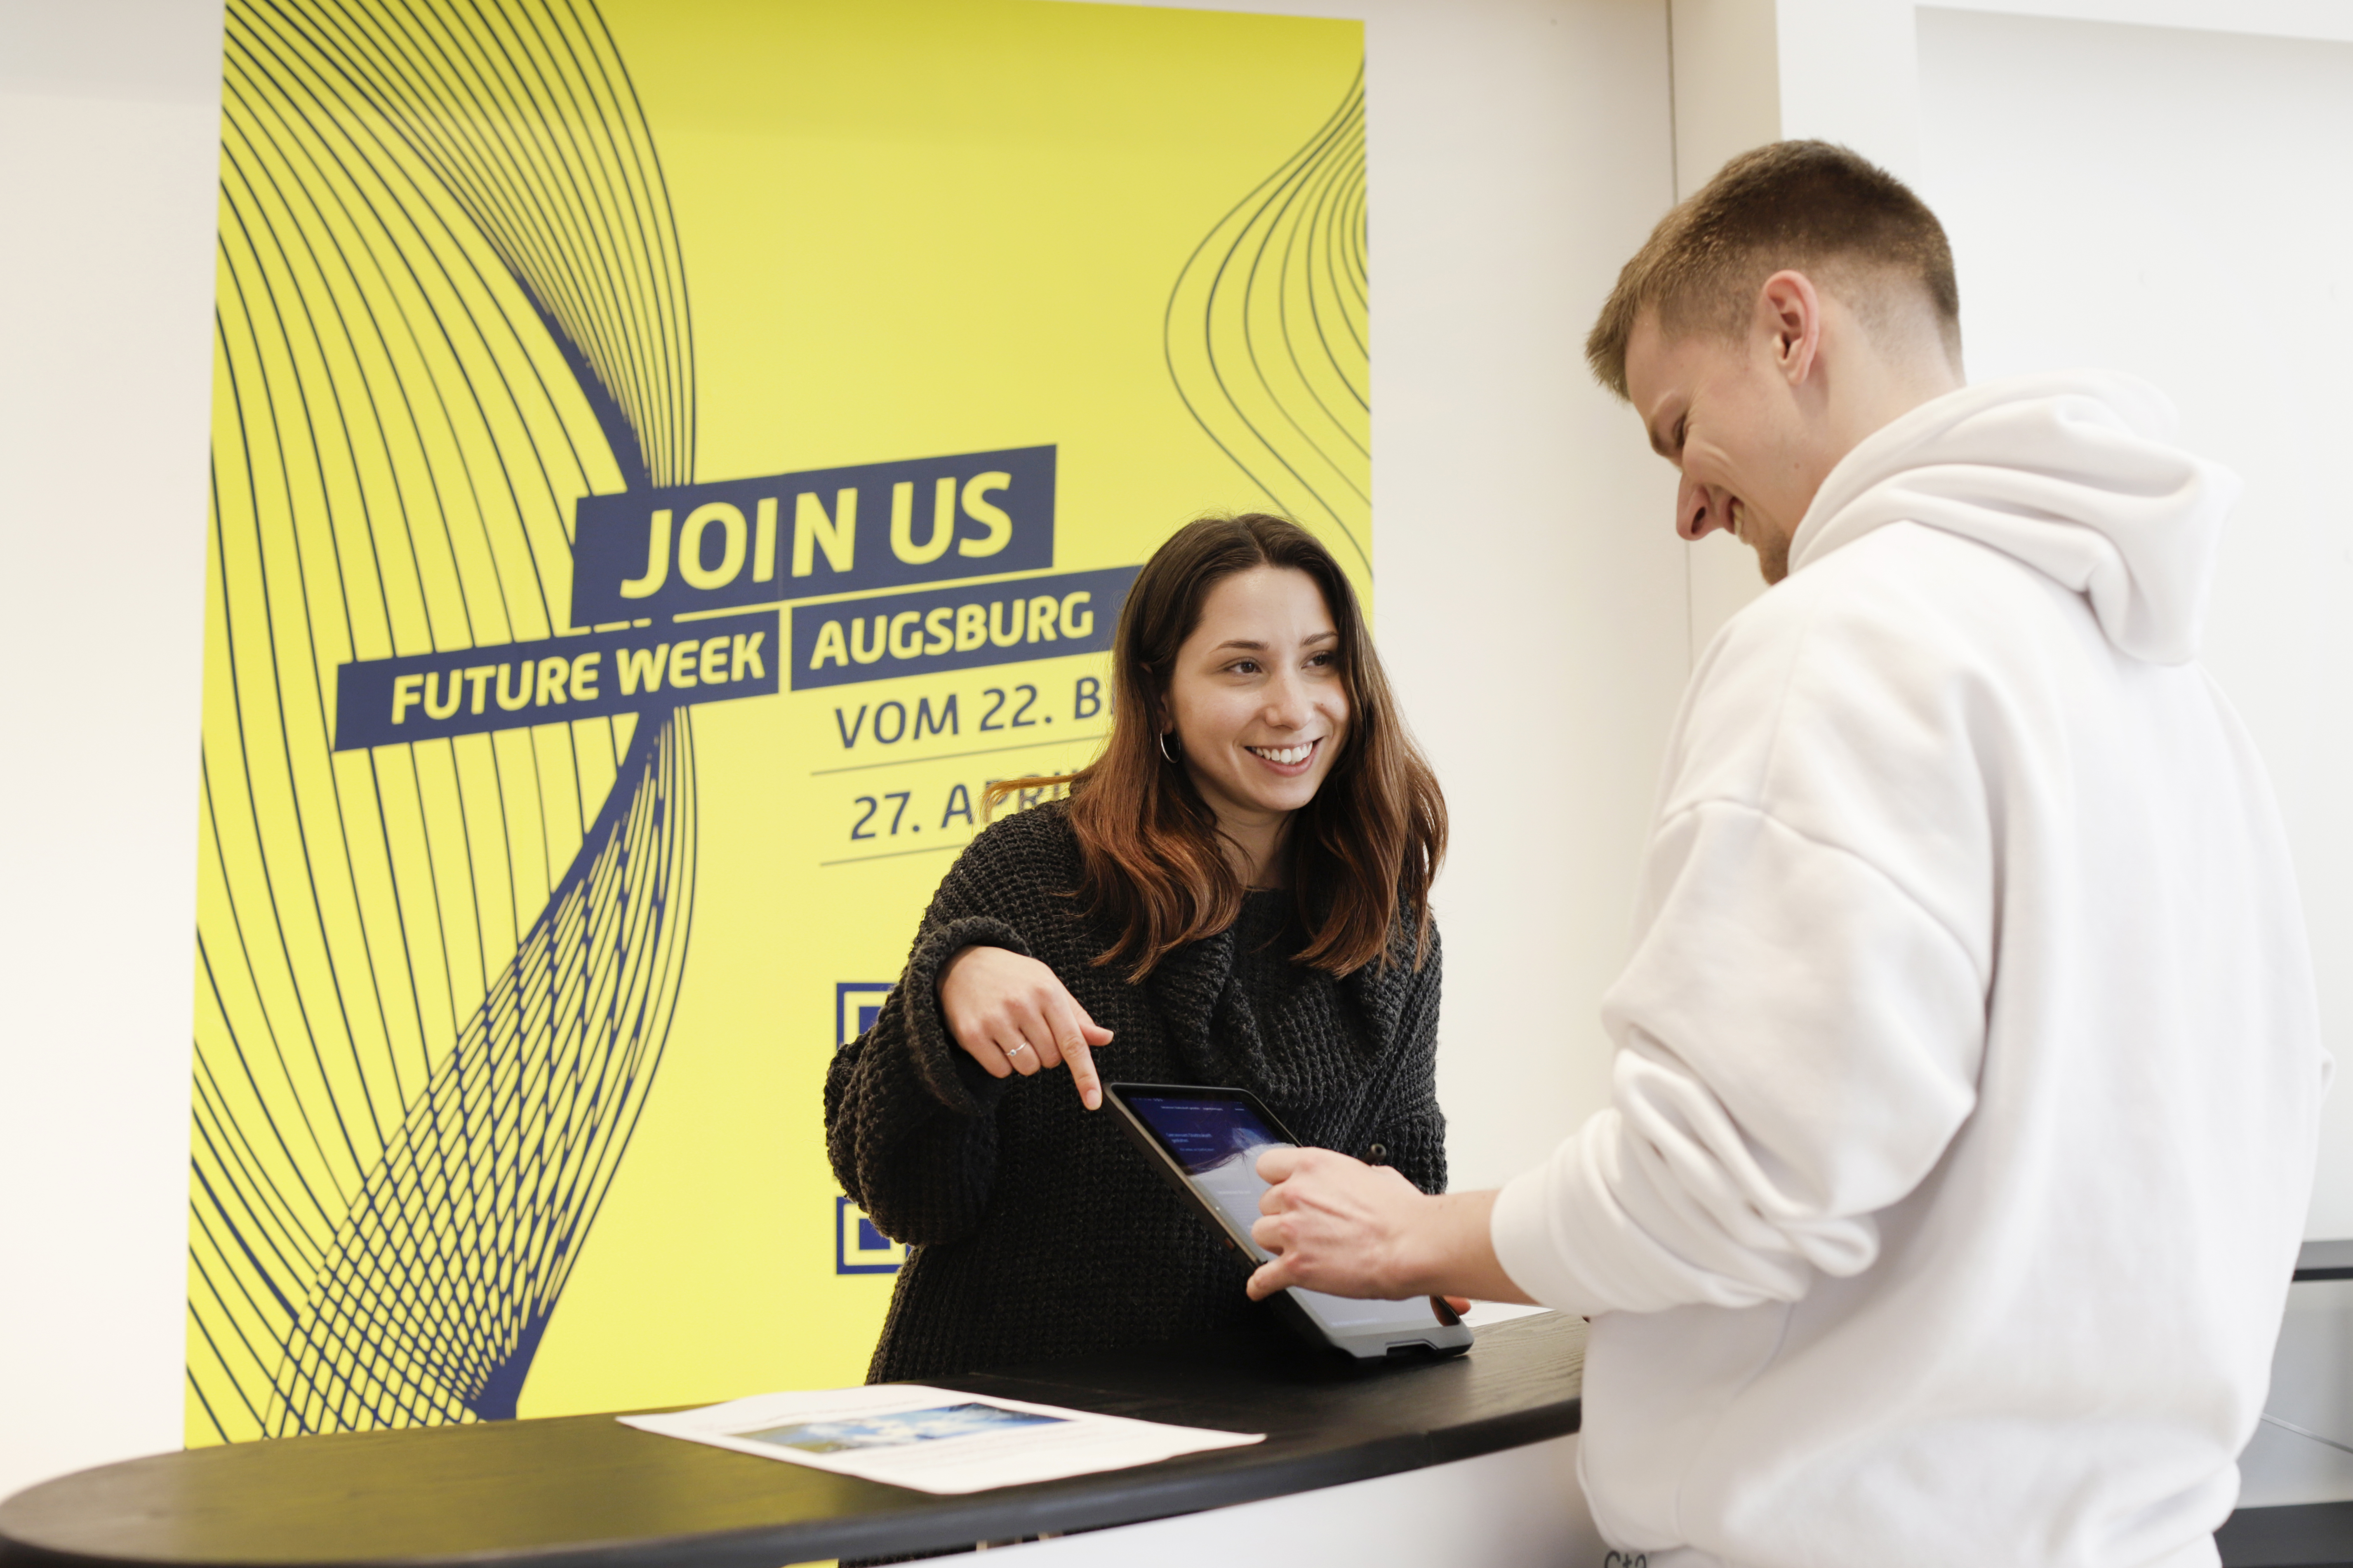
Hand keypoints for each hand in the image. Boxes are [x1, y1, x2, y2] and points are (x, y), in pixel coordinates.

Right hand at [937, 945, 1112, 1108]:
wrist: (961, 963)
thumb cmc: (1013, 977)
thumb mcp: (1048, 985)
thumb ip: (1076, 1016)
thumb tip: (1105, 1038)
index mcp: (1047, 991)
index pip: (1073, 1042)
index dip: (1085, 1075)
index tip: (1093, 1102)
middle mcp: (1021, 1005)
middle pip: (1050, 1060)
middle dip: (1046, 1052)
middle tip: (1030, 1029)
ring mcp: (995, 1020)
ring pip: (1026, 1068)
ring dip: (1024, 1059)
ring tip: (1012, 1033)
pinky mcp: (971, 1034)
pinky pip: (1000, 1071)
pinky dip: (1002, 1063)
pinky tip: (995, 1039)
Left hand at [1245, 1147, 1532, 1305]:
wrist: (1411, 1245)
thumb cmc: (1401, 1214)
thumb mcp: (1376, 1174)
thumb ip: (1350, 1176)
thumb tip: (1355, 1182)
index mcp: (1313, 1166)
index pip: (1268, 1166)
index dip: (1277, 1181)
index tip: (1282, 1189)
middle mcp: (1296, 1194)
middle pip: (1265, 1203)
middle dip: (1283, 1214)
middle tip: (1305, 1225)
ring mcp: (1292, 1230)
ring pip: (1261, 1234)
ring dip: (1277, 1243)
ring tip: (1300, 1249)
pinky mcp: (1295, 1266)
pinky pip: (1263, 1277)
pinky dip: (1261, 1285)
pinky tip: (1260, 1287)